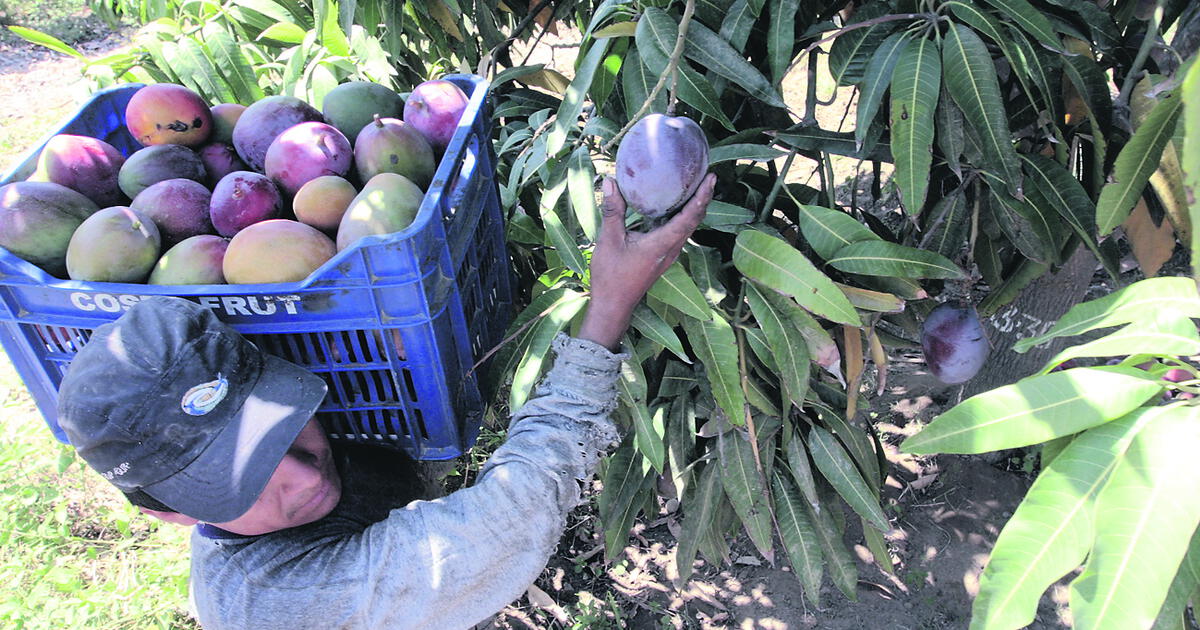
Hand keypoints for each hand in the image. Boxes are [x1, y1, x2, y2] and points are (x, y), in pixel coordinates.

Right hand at [577, 173, 715, 350]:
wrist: (614, 306)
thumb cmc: (611, 276)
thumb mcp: (609, 240)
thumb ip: (613, 210)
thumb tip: (610, 181)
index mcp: (663, 244)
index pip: (690, 216)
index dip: (702, 196)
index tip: (712, 178)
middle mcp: (672, 249)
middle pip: (695, 219)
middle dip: (703, 197)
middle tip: (708, 175)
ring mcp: (669, 254)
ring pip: (688, 227)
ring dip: (694, 206)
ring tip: (696, 185)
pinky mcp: (663, 256)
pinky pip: (678, 232)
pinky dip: (682, 216)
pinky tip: (673, 205)